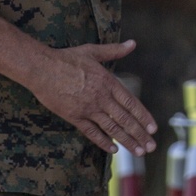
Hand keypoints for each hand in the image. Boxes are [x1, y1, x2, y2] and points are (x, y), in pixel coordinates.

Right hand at [30, 40, 156, 155]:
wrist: (42, 68)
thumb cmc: (67, 58)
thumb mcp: (93, 51)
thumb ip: (114, 50)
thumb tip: (133, 43)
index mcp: (108, 82)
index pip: (131, 103)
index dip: (143, 117)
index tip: (153, 128)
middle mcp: (101, 97)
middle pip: (125, 119)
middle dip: (140, 134)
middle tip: (151, 147)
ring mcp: (88, 109)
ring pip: (112, 128)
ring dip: (127, 141)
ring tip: (138, 152)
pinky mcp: (74, 117)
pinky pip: (92, 132)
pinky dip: (103, 142)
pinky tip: (113, 150)